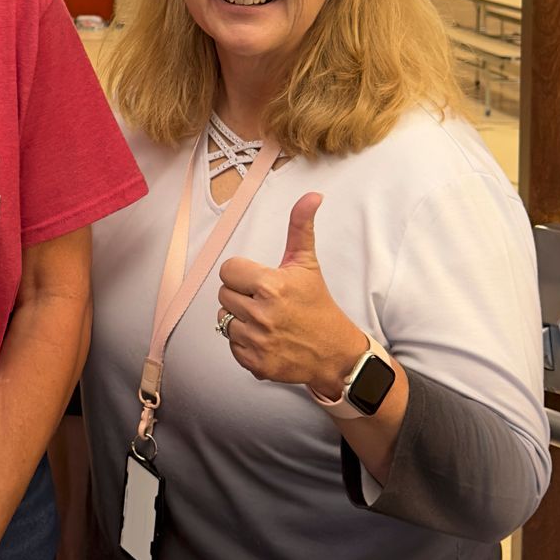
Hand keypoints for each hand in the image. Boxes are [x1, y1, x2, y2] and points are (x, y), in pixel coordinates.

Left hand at [217, 193, 365, 392]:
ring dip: (240, 320)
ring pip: (224, 321)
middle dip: (241, 296)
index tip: (260, 281)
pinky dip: (244, 344)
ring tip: (265, 320)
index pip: (228, 271)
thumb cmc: (318, 305)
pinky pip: (231, 346)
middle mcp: (262, 314)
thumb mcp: (307, 264)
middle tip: (265, 301)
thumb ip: (300, 227)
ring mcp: (258, 341)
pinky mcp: (255, 364)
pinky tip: (265, 339)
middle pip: (224, 296)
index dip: (242, 275)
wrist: (335, 352)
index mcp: (271, 286)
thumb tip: (312, 196)